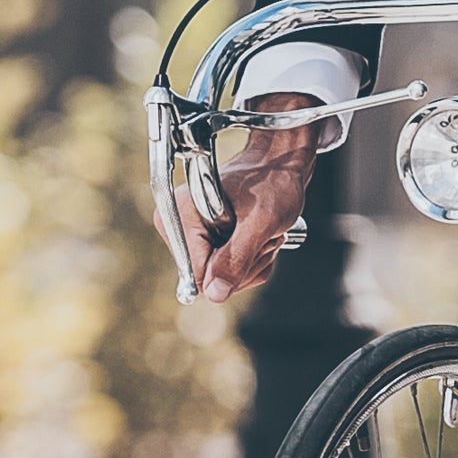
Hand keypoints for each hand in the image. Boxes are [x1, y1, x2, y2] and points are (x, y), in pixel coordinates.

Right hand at [165, 95, 323, 299]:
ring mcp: (191, 234)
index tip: (252, 243)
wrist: (281, 164)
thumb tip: (214, 293)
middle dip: (244, 265)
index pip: (198, 274)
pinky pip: (228, 271)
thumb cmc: (272, 182)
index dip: (231, 270)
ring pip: (222, 278)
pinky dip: (252, 260)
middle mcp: (177, 226)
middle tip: (261, 236)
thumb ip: (236, 258)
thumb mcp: (260, 222)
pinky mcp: (205, 240)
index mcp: (178, 215)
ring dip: (252, 262)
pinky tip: (258, 236)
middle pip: (209, 279)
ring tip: (261, 232)